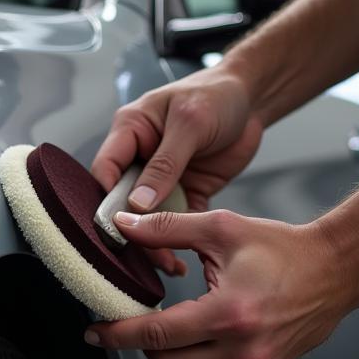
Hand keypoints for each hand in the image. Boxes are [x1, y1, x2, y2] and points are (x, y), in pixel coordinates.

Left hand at [84, 209, 358, 358]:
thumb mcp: (221, 229)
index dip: (118, 335)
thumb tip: (124, 227)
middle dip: (140, 345)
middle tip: (129, 323)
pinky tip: (197, 337)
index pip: (156, 335)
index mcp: (228, 313)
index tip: (95, 333)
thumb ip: (166, 229)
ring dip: (170, 355)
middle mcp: (242, 348)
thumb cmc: (284, 248)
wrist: (336, 269)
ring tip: (167, 325)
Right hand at [91, 68, 262, 275]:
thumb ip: (165, 163)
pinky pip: (177, 219)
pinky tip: (182, 260)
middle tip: (142, 253)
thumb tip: (139, 203)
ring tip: (166, 264)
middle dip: (132, 228)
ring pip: (150, 216)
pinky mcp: (186, 190)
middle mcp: (141, 156)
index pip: (105, 169)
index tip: (116, 226)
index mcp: (131, 130)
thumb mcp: (190, 123)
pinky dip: (180, 239)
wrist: (253, 99)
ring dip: (156, 240)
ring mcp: (163, 176)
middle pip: (124, 199)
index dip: (105, 198)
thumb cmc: (216, 95)